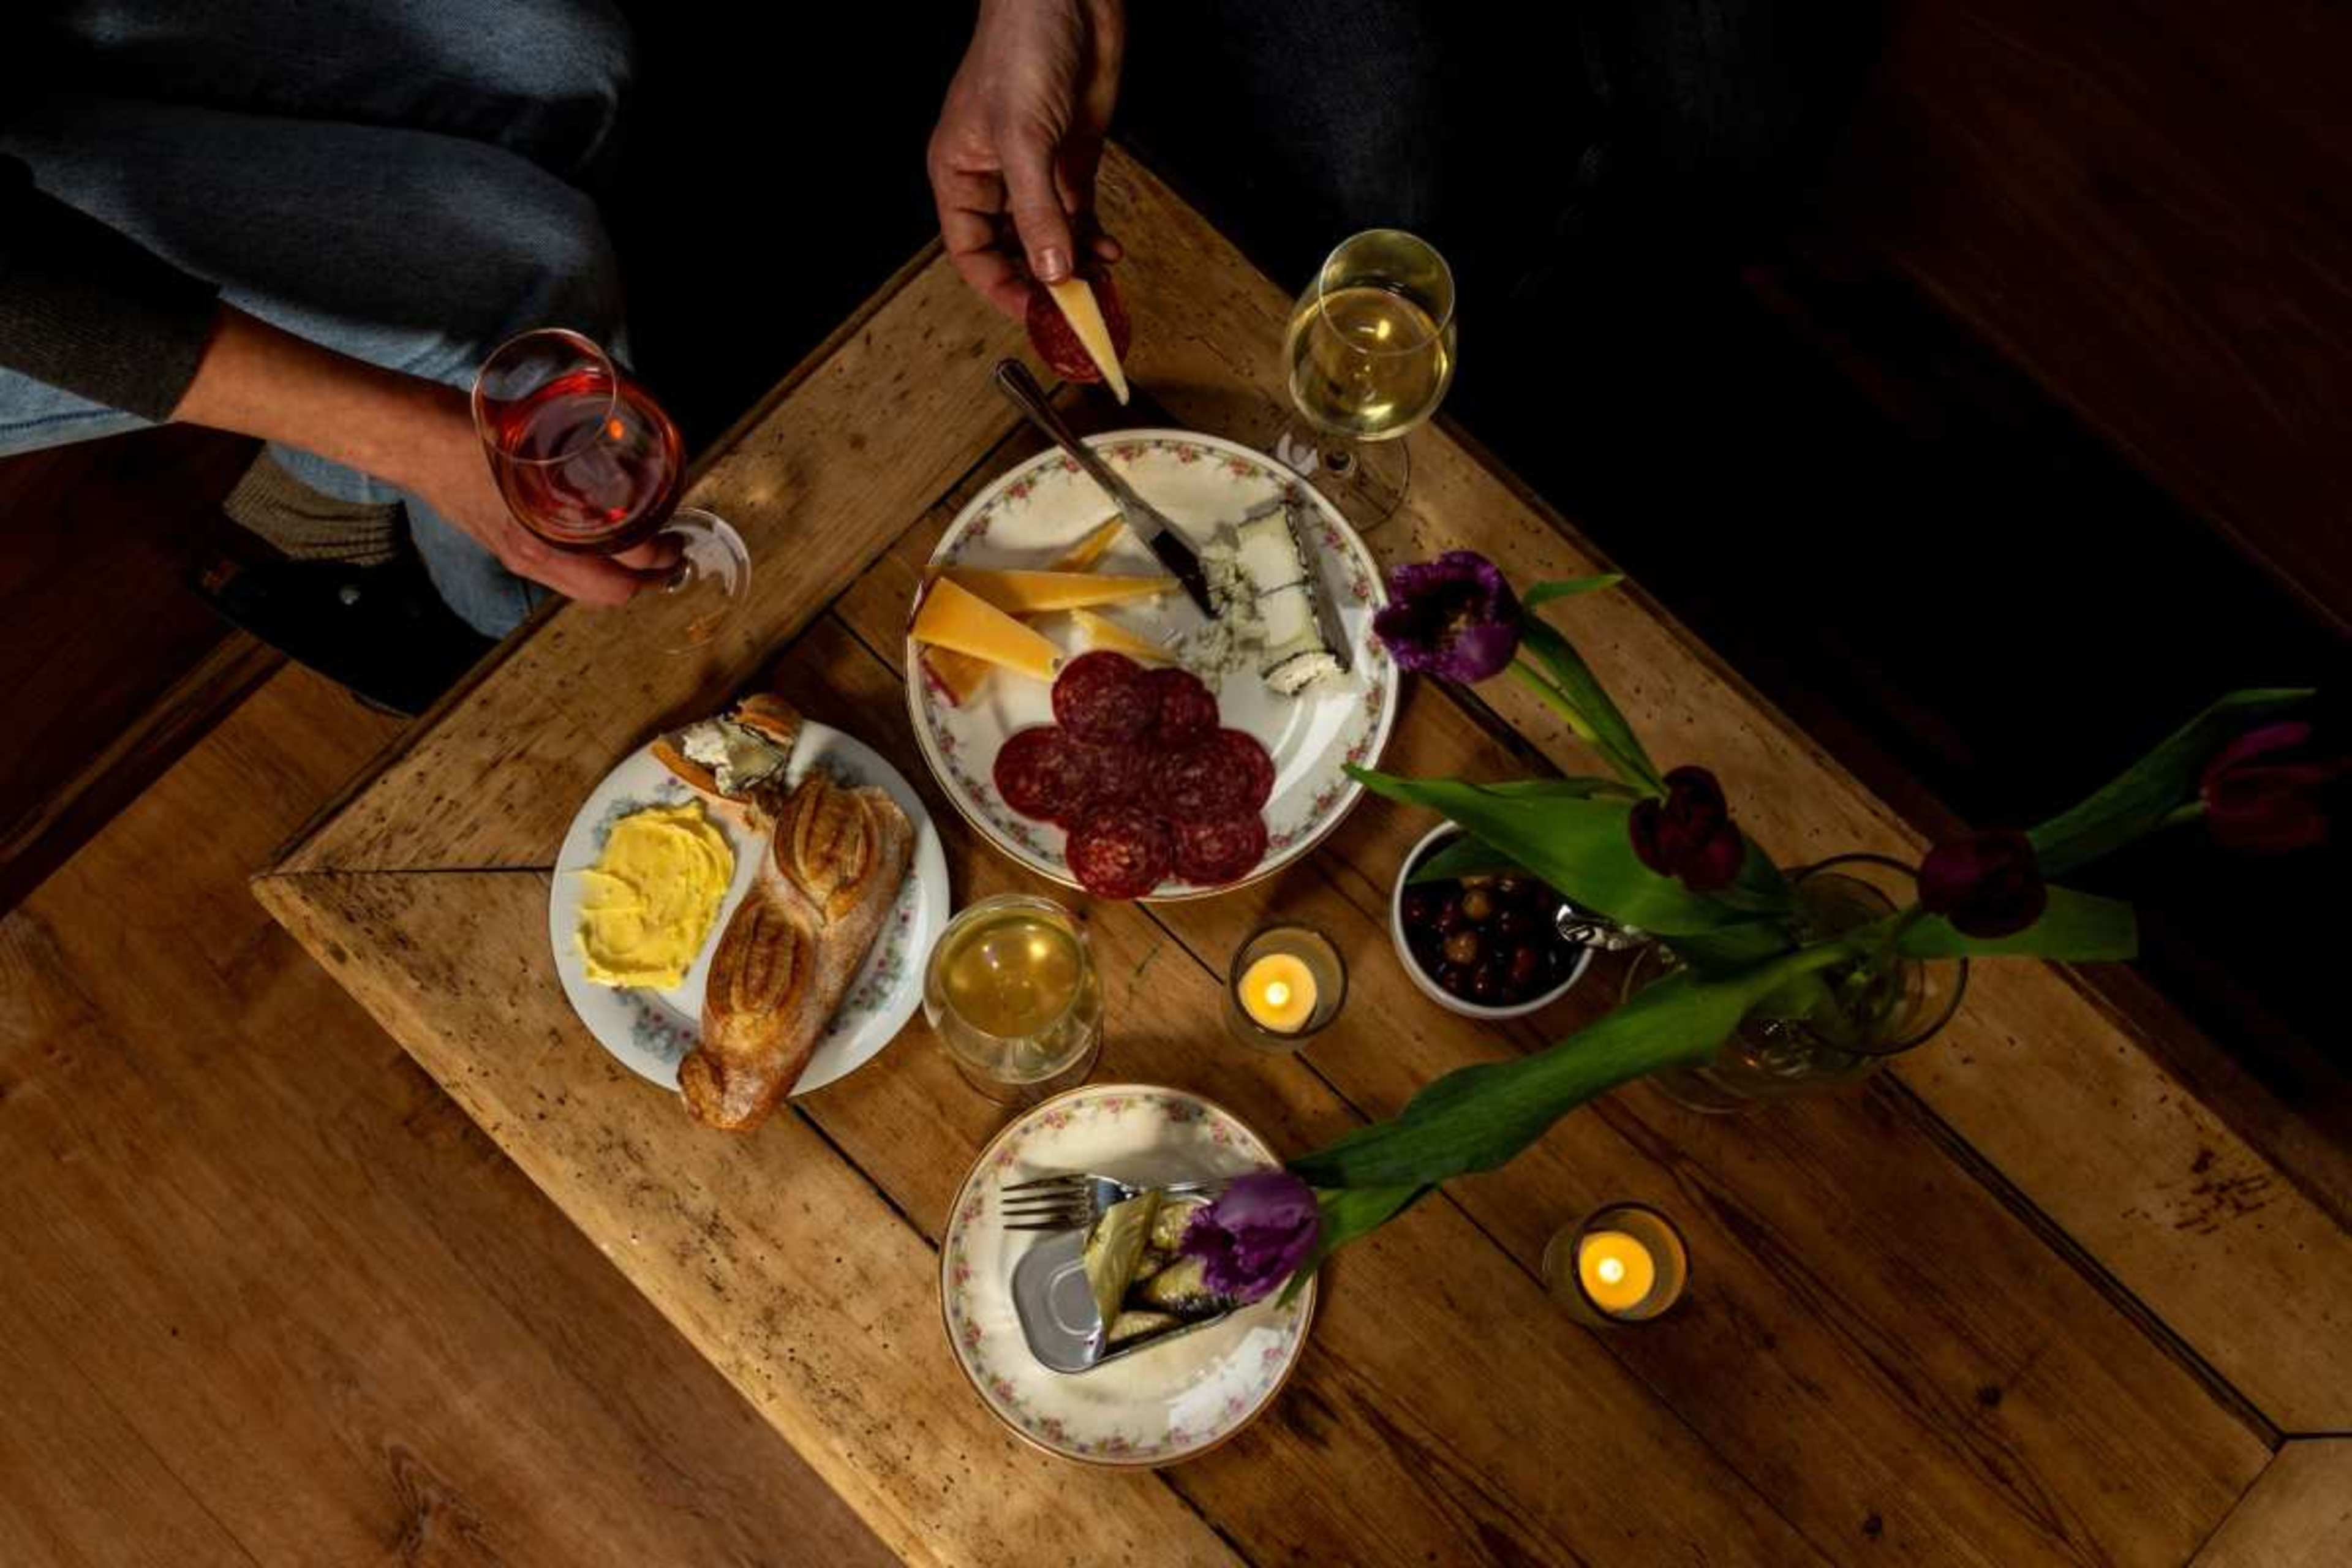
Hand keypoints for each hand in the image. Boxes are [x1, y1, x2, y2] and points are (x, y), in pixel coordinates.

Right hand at [392, 385, 676, 607]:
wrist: (413, 440)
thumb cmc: (472, 431)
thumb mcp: (536, 435)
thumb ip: (580, 452)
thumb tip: (628, 454)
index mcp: (543, 537)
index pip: (621, 572)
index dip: (658, 559)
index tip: (677, 537)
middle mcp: (533, 557)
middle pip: (609, 595)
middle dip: (648, 579)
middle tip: (671, 551)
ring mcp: (518, 557)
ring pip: (586, 590)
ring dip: (622, 577)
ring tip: (645, 549)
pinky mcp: (508, 549)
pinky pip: (563, 575)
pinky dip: (593, 566)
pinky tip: (602, 540)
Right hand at [929, 0, 1124, 318]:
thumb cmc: (1021, 49)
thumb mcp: (1023, 138)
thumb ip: (1038, 210)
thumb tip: (1050, 273)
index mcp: (961, 174)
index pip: (971, 251)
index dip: (999, 287)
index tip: (1034, 314)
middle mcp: (996, 181)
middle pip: (1011, 253)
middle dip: (1041, 283)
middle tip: (1075, 310)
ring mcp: (1038, 173)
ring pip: (1050, 240)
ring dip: (1073, 267)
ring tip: (1099, 288)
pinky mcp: (1072, 162)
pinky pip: (1080, 218)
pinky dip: (1093, 241)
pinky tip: (1109, 254)